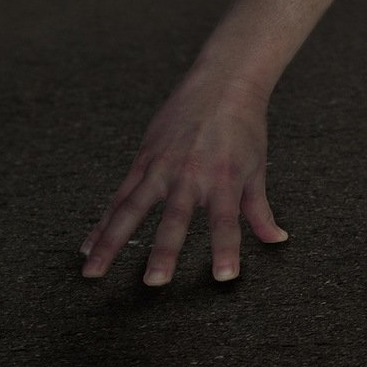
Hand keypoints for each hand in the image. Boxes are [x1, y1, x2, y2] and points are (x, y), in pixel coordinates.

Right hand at [79, 70, 288, 285]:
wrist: (223, 84)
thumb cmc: (245, 128)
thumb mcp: (257, 168)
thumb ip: (259, 209)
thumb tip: (277, 240)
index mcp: (225, 179)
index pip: (227, 222)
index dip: (226, 250)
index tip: (225, 277)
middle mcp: (192, 174)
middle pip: (175, 219)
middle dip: (164, 252)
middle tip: (154, 283)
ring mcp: (163, 166)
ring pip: (132, 209)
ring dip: (111, 242)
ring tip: (94, 273)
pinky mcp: (144, 158)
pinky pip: (120, 195)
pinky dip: (103, 221)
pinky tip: (89, 245)